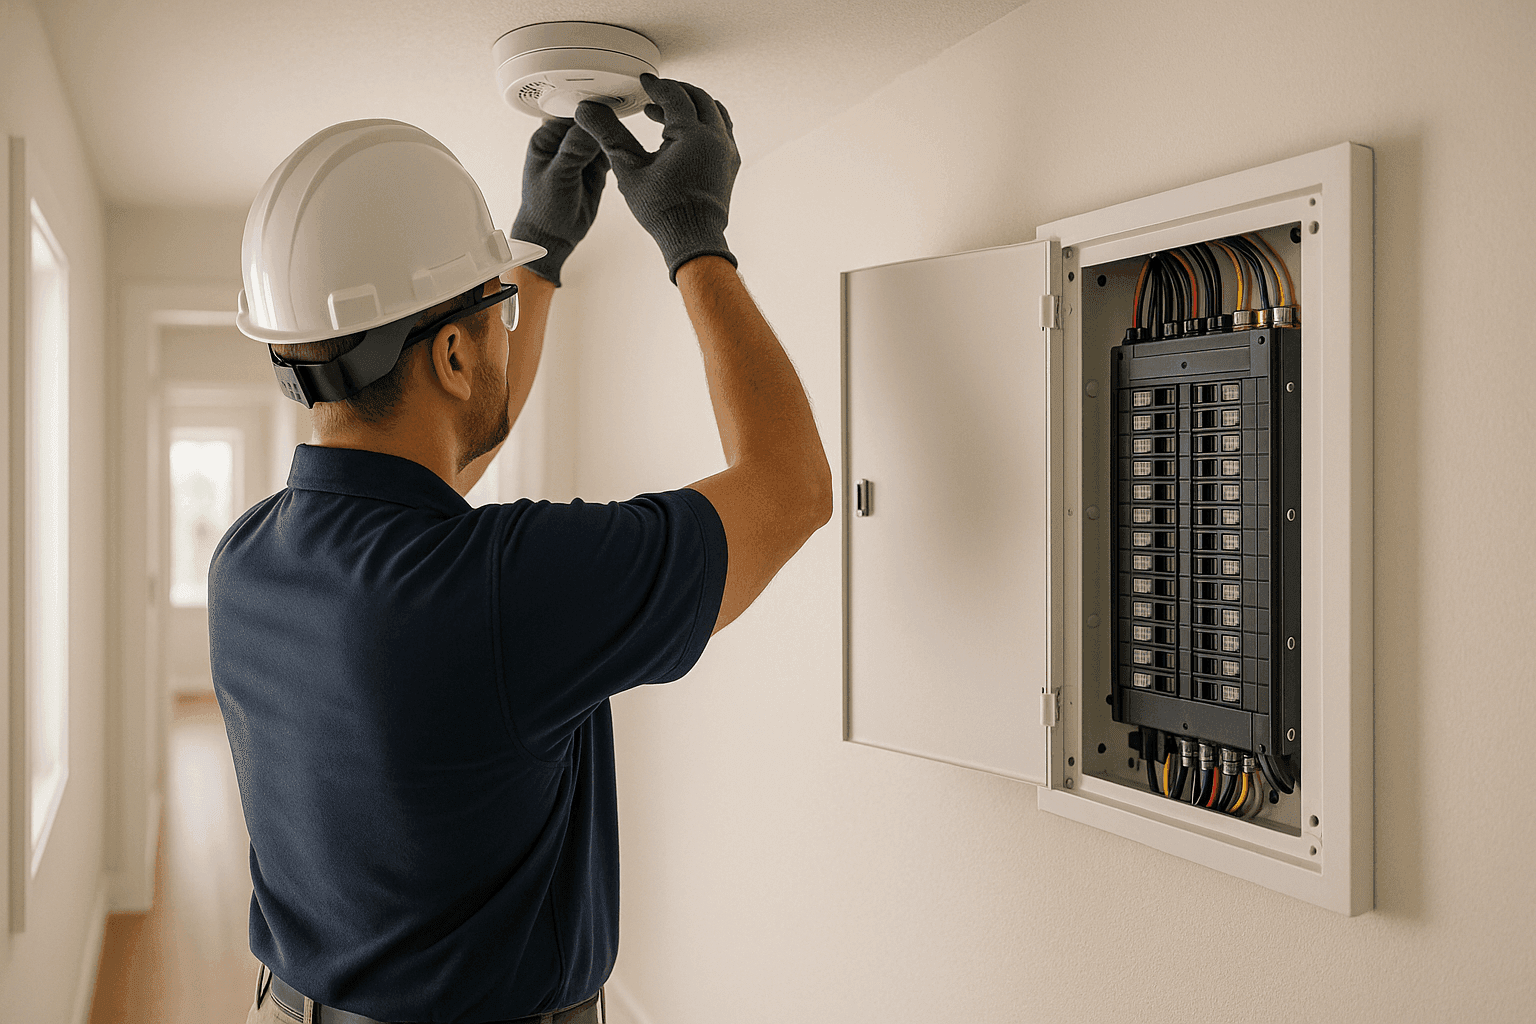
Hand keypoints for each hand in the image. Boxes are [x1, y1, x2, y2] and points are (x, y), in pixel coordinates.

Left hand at [510, 119, 608, 286]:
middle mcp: (564, 143)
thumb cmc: (545, 209)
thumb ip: (574, 149)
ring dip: (612, 138)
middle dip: (603, 125)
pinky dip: (618, 153)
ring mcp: (580, 155)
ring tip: (622, 143)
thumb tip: (591, 124)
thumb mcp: (558, 176)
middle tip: (618, 127)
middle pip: (589, 122)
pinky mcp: (595, 168)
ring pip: (601, 136)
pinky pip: (610, 152)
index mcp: (547, 138)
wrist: (555, 237)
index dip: (588, 111)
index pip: (570, 114)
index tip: (605, 109)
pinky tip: (624, 156)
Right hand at [574, 75, 739, 282]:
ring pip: (715, 112)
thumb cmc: (665, 212)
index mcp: (694, 135)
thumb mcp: (629, 169)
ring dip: (692, 106)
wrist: (692, 240)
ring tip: (666, 113)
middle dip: (675, 92)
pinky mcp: (730, 164)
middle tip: (654, 96)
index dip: (657, 87)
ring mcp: (727, 152)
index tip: (645, 83)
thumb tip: (590, 112)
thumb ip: (610, 135)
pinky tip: (684, 135)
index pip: (675, 96)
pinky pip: (722, 130)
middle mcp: (717, 139)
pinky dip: (704, 122)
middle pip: (699, 98)